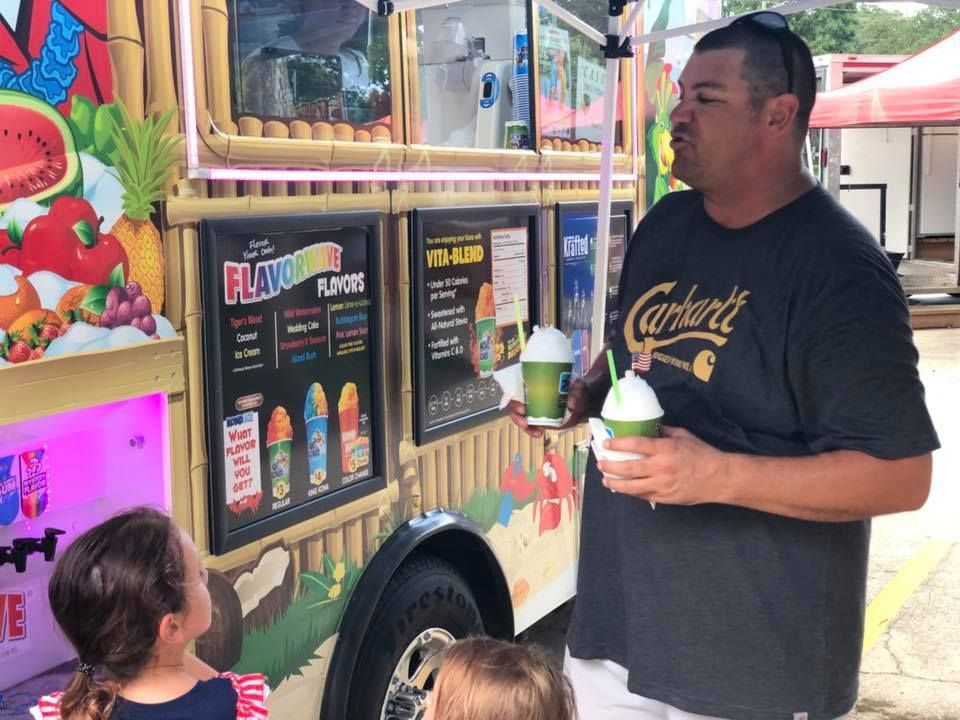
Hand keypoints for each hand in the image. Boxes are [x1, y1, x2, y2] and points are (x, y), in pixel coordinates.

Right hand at [506, 377, 598, 438]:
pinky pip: (529, 424)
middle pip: (515, 403)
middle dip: (516, 414)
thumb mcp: (580, 387)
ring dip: (522, 424)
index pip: (517, 387)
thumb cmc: (579, 389)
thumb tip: (571, 403)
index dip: (515, 397)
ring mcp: (534, 407)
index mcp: (536, 381)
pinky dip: (531, 430)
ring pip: (520, 415)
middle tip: (525, 422)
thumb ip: (578, 392)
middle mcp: (531, 394)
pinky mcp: (538, 418)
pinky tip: (538, 434)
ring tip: (535, 432)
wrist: (585, 399)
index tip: (522, 407)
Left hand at [597, 426, 730, 505]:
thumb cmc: (702, 454)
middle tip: (601, 463)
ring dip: (616, 483)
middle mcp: (661, 468)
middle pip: (628, 468)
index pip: (635, 445)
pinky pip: (643, 496)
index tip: (607, 444)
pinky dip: (632, 492)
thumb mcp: (683, 436)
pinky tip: (624, 489)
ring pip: (632, 487)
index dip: (618, 444)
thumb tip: (648, 428)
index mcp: (665, 450)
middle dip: (611, 466)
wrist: (719, 478)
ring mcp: (662, 485)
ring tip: (606, 480)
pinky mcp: (665, 498)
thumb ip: (664, 432)